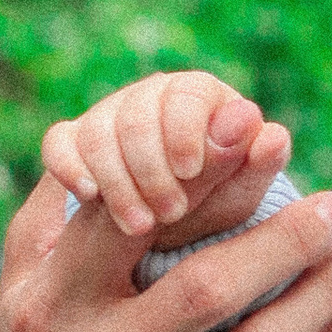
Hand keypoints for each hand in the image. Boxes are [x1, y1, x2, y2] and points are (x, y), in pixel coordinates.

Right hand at [41, 68, 288, 242]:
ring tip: (139, 225)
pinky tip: (88, 196)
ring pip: (98, 130)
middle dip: (150, 167)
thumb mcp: (239, 194)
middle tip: (170, 214)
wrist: (169, 237)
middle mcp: (152, 96)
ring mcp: (109, 116)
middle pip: (137, 112)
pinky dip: (70, 166)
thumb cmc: (217, 206)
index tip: (190, 171)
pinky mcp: (73, 141)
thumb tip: (273, 134)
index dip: (185, 130)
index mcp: (201, 97)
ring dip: (117, 180)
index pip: (187, 94)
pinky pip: (58, 141)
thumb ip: (253, 165)